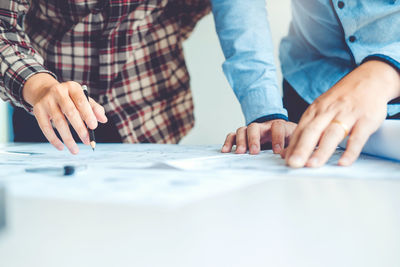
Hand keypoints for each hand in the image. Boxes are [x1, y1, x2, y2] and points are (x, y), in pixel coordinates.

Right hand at [23, 73, 107, 153]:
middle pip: (70, 112)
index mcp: (73, 87)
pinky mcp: (37, 110)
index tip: (94, 127)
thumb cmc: (70, 98)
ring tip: (75, 150)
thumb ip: (95, 109)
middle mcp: (58, 91)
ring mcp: (46, 101)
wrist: (45, 91)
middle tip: (87, 141)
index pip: (81, 101)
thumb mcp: (83, 99)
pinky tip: (61, 147)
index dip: (88, 114)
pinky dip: (54, 139)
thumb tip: (103, 120)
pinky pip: (45, 127)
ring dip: (68, 138)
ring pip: (58, 122)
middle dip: (80, 128)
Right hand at [222, 119, 296, 154]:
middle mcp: (263, 127)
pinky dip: (228, 142)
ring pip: (243, 130)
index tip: (277, 151)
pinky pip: (233, 135)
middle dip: (253, 139)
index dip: (277, 138)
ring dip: (240, 141)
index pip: (277, 127)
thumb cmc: (289, 139)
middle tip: (254, 152)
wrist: (282, 132)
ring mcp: (252, 131)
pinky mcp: (243, 136)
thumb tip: (292, 157)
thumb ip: (295, 147)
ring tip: (239, 153)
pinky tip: (226, 150)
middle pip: (255, 127)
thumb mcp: (296, 141)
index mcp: (279, 127)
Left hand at [285, 60, 399, 167]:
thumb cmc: (342, 99)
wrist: (370, 78)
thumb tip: (290, 151)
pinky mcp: (366, 119)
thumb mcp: (321, 109)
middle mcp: (329, 111)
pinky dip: (351, 151)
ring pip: (332, 134)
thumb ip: (307, 128)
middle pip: (312, 131)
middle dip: (301, 148)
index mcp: (315, 110)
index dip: (292, 146)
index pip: (300, 130)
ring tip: (312, 165)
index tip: (285, 160)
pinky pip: (357, 137)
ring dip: (321, 151)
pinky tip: (344, 162)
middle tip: (293, 164)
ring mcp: (348, 114)